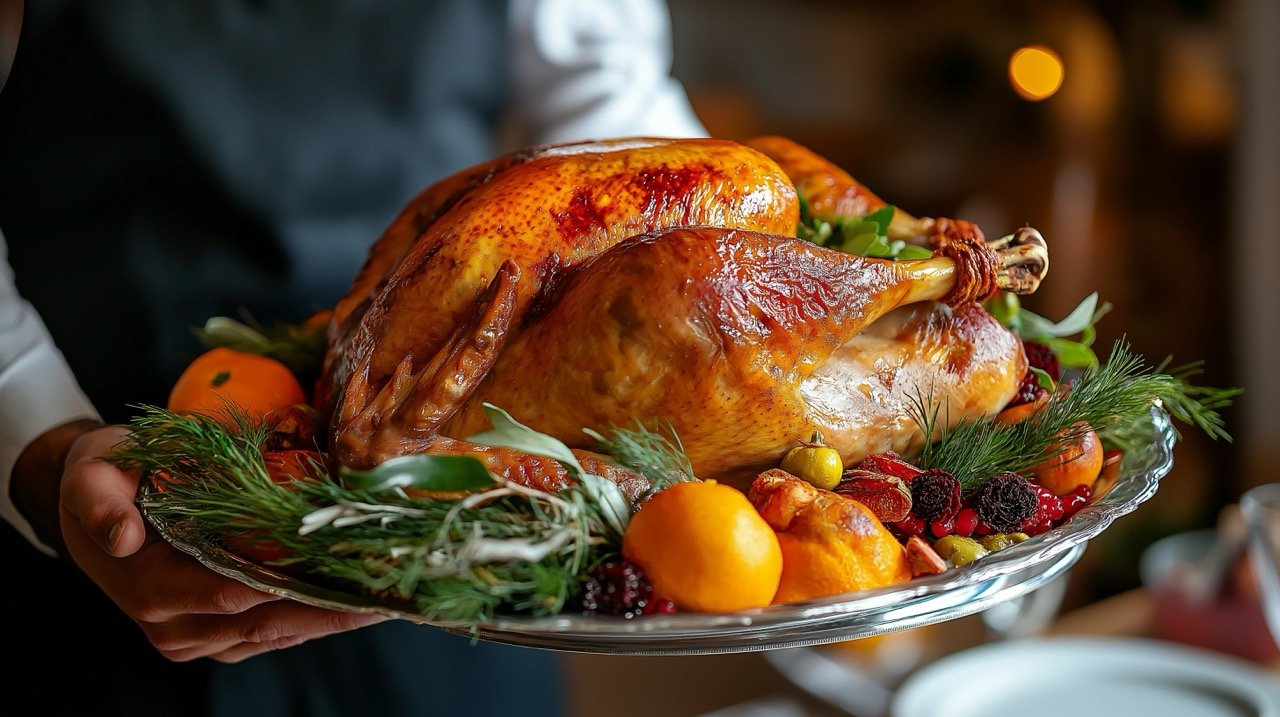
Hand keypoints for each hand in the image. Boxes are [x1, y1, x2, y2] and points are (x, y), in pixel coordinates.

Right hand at [57, 426, 386, 662]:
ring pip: (279, 633)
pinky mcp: (221, 637)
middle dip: (330, 607)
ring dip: (334, 616)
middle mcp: (175, 626)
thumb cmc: (105, 477)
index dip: (289, 585)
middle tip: (390, 588)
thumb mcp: (92, 474)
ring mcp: (200, 638)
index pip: (230, 593)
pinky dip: (318, 618)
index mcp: (150, 586)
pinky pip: (276, 634)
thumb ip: (100, 502)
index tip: (343, 572)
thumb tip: (122, 536)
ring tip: (391, 595)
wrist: (96, 504)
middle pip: (268, 620)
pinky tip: (362, 600)